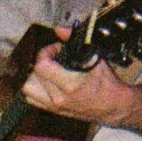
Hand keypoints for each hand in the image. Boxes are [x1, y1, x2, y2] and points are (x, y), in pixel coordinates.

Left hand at [19, 28, 133, 123]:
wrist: (113, 106)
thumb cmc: (106, 83)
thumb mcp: (94, 57)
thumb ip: (74, 41)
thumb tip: (59, 29)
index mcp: (70, 86)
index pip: (41, 66)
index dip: (46, 53)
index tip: (56, 49)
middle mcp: (59, 98)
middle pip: (32, 77)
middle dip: (40, 62)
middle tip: (53, 58)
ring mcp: (55, 107)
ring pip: (28, 89)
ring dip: (34, 77)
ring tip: (48, 70)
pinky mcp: (54, 111)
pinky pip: (33, 98)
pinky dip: (36, 87)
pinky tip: (47, 81)